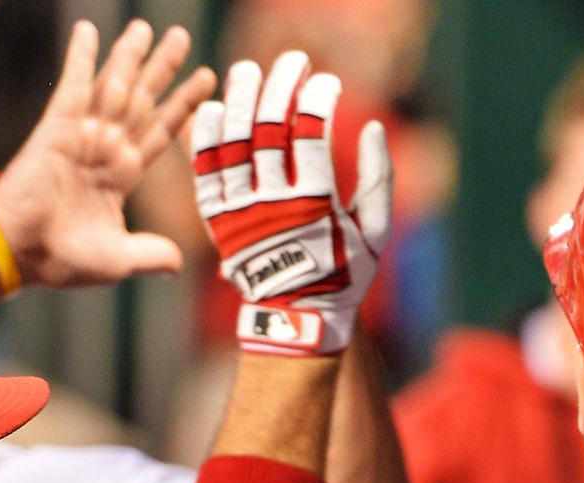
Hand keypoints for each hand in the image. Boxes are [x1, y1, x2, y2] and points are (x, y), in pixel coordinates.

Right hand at [0, 20, 215, 288]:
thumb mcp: (119, 260)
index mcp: (122, 175)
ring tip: (145, 26)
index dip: (183, 105)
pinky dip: (80, 57)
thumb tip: (180, 265)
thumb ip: (151, 254)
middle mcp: (105, 149)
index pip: (161, 131)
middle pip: (142, 100)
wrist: (18, 255)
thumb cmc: (60, 261)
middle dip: (162, 69)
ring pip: (113, 87)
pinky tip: (88, 29)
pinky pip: (72, 85)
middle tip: (181, 37)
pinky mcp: (55, 128)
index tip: (206, 80)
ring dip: (129, 56)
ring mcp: (81, 136)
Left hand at [191, 51, 391, 356]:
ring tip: (246, 72)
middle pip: (268, 130)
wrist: (296, 320)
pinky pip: (204, 172)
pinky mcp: (217, 221)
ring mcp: (239, 212)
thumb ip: (379, 180)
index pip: (309, 136)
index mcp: (314, 206)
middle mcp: (272, 205)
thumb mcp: (376, 233)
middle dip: (280, 87)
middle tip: (291, 60)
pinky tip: (210, 109)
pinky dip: (204, 139)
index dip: (316, 100)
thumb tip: (372, 127)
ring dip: (238, 102)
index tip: (326, 81)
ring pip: (231, 144)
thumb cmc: (344, 274)